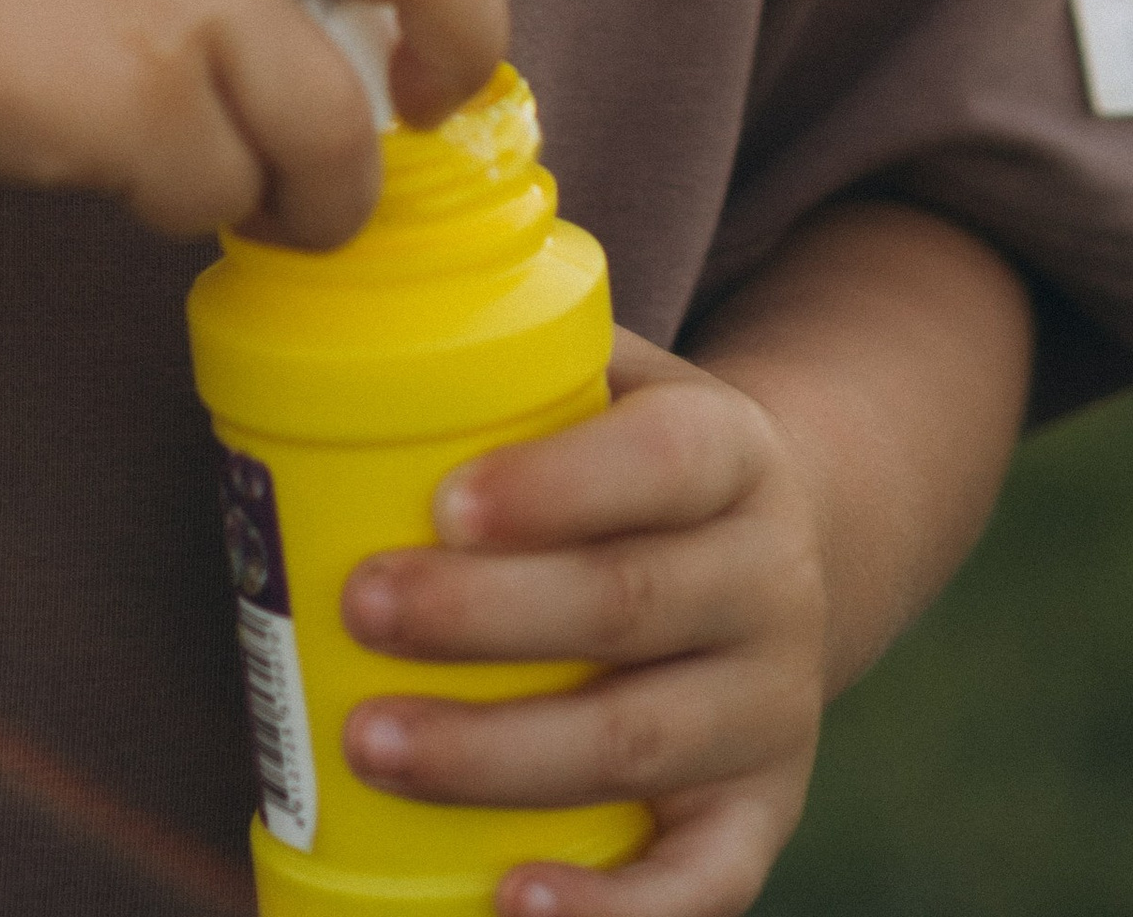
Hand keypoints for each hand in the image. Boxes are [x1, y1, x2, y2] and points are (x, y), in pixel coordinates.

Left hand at [338, 331, 826, 916]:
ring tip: (369, 743)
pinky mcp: (758, 818)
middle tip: (359, 606)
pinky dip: (611, 910)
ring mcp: (770, 710)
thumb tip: (354, 278)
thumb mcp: (617, 378)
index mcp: (733, 453)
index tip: (442, 502)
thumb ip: (517, 344)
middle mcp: (769, 581)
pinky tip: (508, 903)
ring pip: (640, 743)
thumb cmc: (632, 464)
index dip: (555, 486)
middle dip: (486, 617)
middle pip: (628, 604)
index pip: (659, 462)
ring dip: (497, 754)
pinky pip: (701, 882)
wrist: (779, 558)